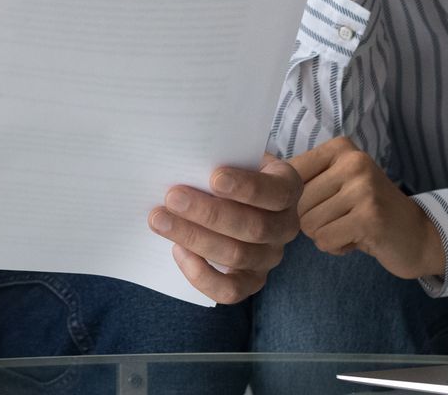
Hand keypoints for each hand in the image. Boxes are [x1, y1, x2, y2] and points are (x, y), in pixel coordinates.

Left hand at [148, 156, 302, 303]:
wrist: (234, 198)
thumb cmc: (231, 170)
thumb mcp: (233, 156)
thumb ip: (219, 158)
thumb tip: (184, 161)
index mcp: (287, 188)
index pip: (276, 192)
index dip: (247, 187)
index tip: (214, 177)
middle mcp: (286, 226)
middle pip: (254, 227)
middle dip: (209, 213)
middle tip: (172, 197)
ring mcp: (270, 257)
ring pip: (237, 256)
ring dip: (194, 238)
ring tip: (160, 220)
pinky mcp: (251, 282)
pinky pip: (229, 290)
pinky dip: (200, 274)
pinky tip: (177, 250)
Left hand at [289, 136, 444, 280]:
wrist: (417, 235)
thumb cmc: (365, 210)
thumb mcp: (336, 183)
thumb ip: (301, 177)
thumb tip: (254, 170)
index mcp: (340, 148)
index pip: (288, 174)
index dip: (291, 199)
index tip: (314, 203)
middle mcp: (353, 161)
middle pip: (295, 202)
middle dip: (310, 220)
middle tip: (341, 218)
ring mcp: (363, 187)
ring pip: (307, 223)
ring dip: (324, 235)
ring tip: (350, 227)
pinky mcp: (369, 216)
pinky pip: (325, 239)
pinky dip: (335, 247)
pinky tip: (357, 239)